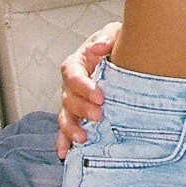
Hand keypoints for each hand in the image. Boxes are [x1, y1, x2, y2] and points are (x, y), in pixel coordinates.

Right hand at [53, 22, 118, 158]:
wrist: (121, 56)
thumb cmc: (115, 43)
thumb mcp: (113, 33)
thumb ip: (106, 36)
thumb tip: (100, 45)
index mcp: (76, 63)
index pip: (72, 75)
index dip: (83, 86)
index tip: (100, 95)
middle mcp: (70, 85)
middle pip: (69, 99)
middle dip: (82, 109)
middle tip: (100, 115)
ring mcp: (72, 102)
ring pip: (65, 116)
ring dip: (72, 128)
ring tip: (84, 138)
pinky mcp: (76, 115)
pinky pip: (65, 130)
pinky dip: (63, 141)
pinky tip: (65, 153)